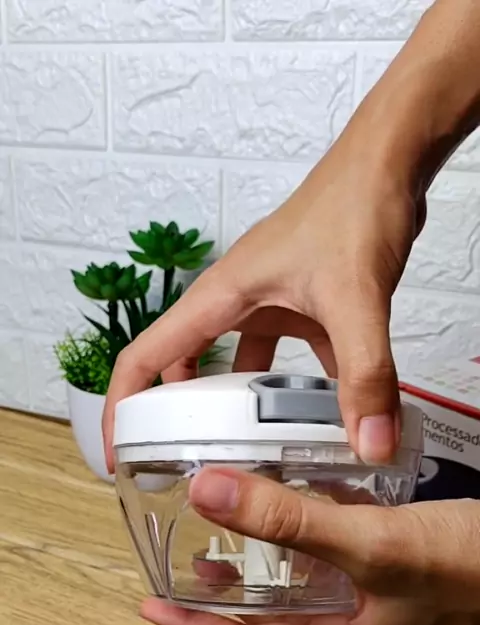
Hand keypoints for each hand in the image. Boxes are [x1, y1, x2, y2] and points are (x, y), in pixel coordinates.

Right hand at [103, 109, 425, 472]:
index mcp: (219, 297)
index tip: (119, 450)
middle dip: (177, 415)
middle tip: (182, 460)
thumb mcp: (353, 300)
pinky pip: (292, 357)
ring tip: (249, 450)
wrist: (389, 164)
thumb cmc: (353, 204)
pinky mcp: (304, 304)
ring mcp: (270, 302)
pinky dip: (304, 387)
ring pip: (239, 365)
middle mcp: (236, 301)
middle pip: (184, 365)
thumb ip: (363, 376)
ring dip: (241, 405)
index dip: (122, 406)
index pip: (145, 356)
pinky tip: (327, 414)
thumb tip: (370, 444)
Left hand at [141, 468, 479, 624]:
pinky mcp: (390, 567)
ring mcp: (373, 599)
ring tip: (226, 529)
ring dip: (260, 560)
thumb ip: (290, 522)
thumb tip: (212, 497)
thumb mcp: (371, 545)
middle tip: (181, 566)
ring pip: (299, 585)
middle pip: (267, 620)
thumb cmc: (474, 570)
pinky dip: (304, 533)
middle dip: (220, 597)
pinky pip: (332, 556)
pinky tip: (297, 500)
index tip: (150, 607)